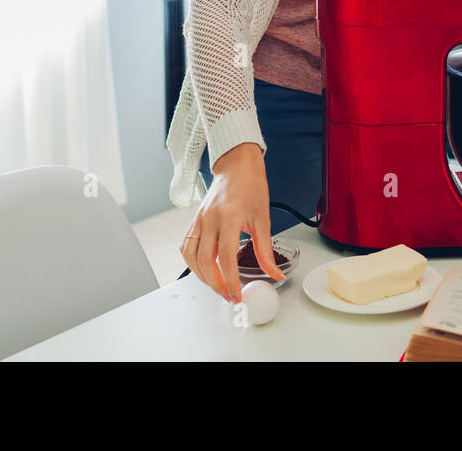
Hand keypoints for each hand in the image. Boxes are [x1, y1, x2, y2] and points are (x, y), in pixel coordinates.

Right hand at [180, 142, 283, 304]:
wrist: (236, 164)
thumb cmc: (251, 186)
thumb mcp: (263, 218)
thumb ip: (266, 250)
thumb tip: (275, 274)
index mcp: (229, 217)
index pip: (226, 258)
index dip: (231, 281)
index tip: (237, 295)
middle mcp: (210, 219)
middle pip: (204, 261)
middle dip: (215, 284)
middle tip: (228, 296)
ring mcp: (199, 219)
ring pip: (190, 256)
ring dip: (201, 276)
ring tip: (217, 286)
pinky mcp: (194, 220)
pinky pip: (187, 246)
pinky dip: (193, 262)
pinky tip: (205, 269)